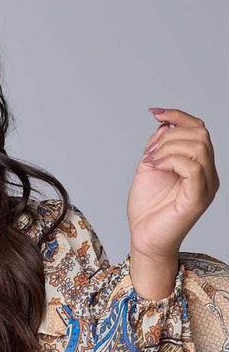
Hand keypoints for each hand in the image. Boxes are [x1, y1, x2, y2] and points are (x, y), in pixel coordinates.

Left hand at [128, 108, 219, 280]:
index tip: (155, 112)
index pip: (198, 129)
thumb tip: (164, 124)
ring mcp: (205, 186)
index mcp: (198, 165)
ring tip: (151, 160)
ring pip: (199, 147)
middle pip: (200, 134)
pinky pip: (194, 167)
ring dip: (169, 147)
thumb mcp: (149, 168)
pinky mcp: (198, 198)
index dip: (178, 115)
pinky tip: (156, 166)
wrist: (144, 239)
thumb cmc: (147, 210)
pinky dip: (172, 160)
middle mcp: (207, 174)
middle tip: (149, 152)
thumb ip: (158, 146)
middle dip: (170, 134)